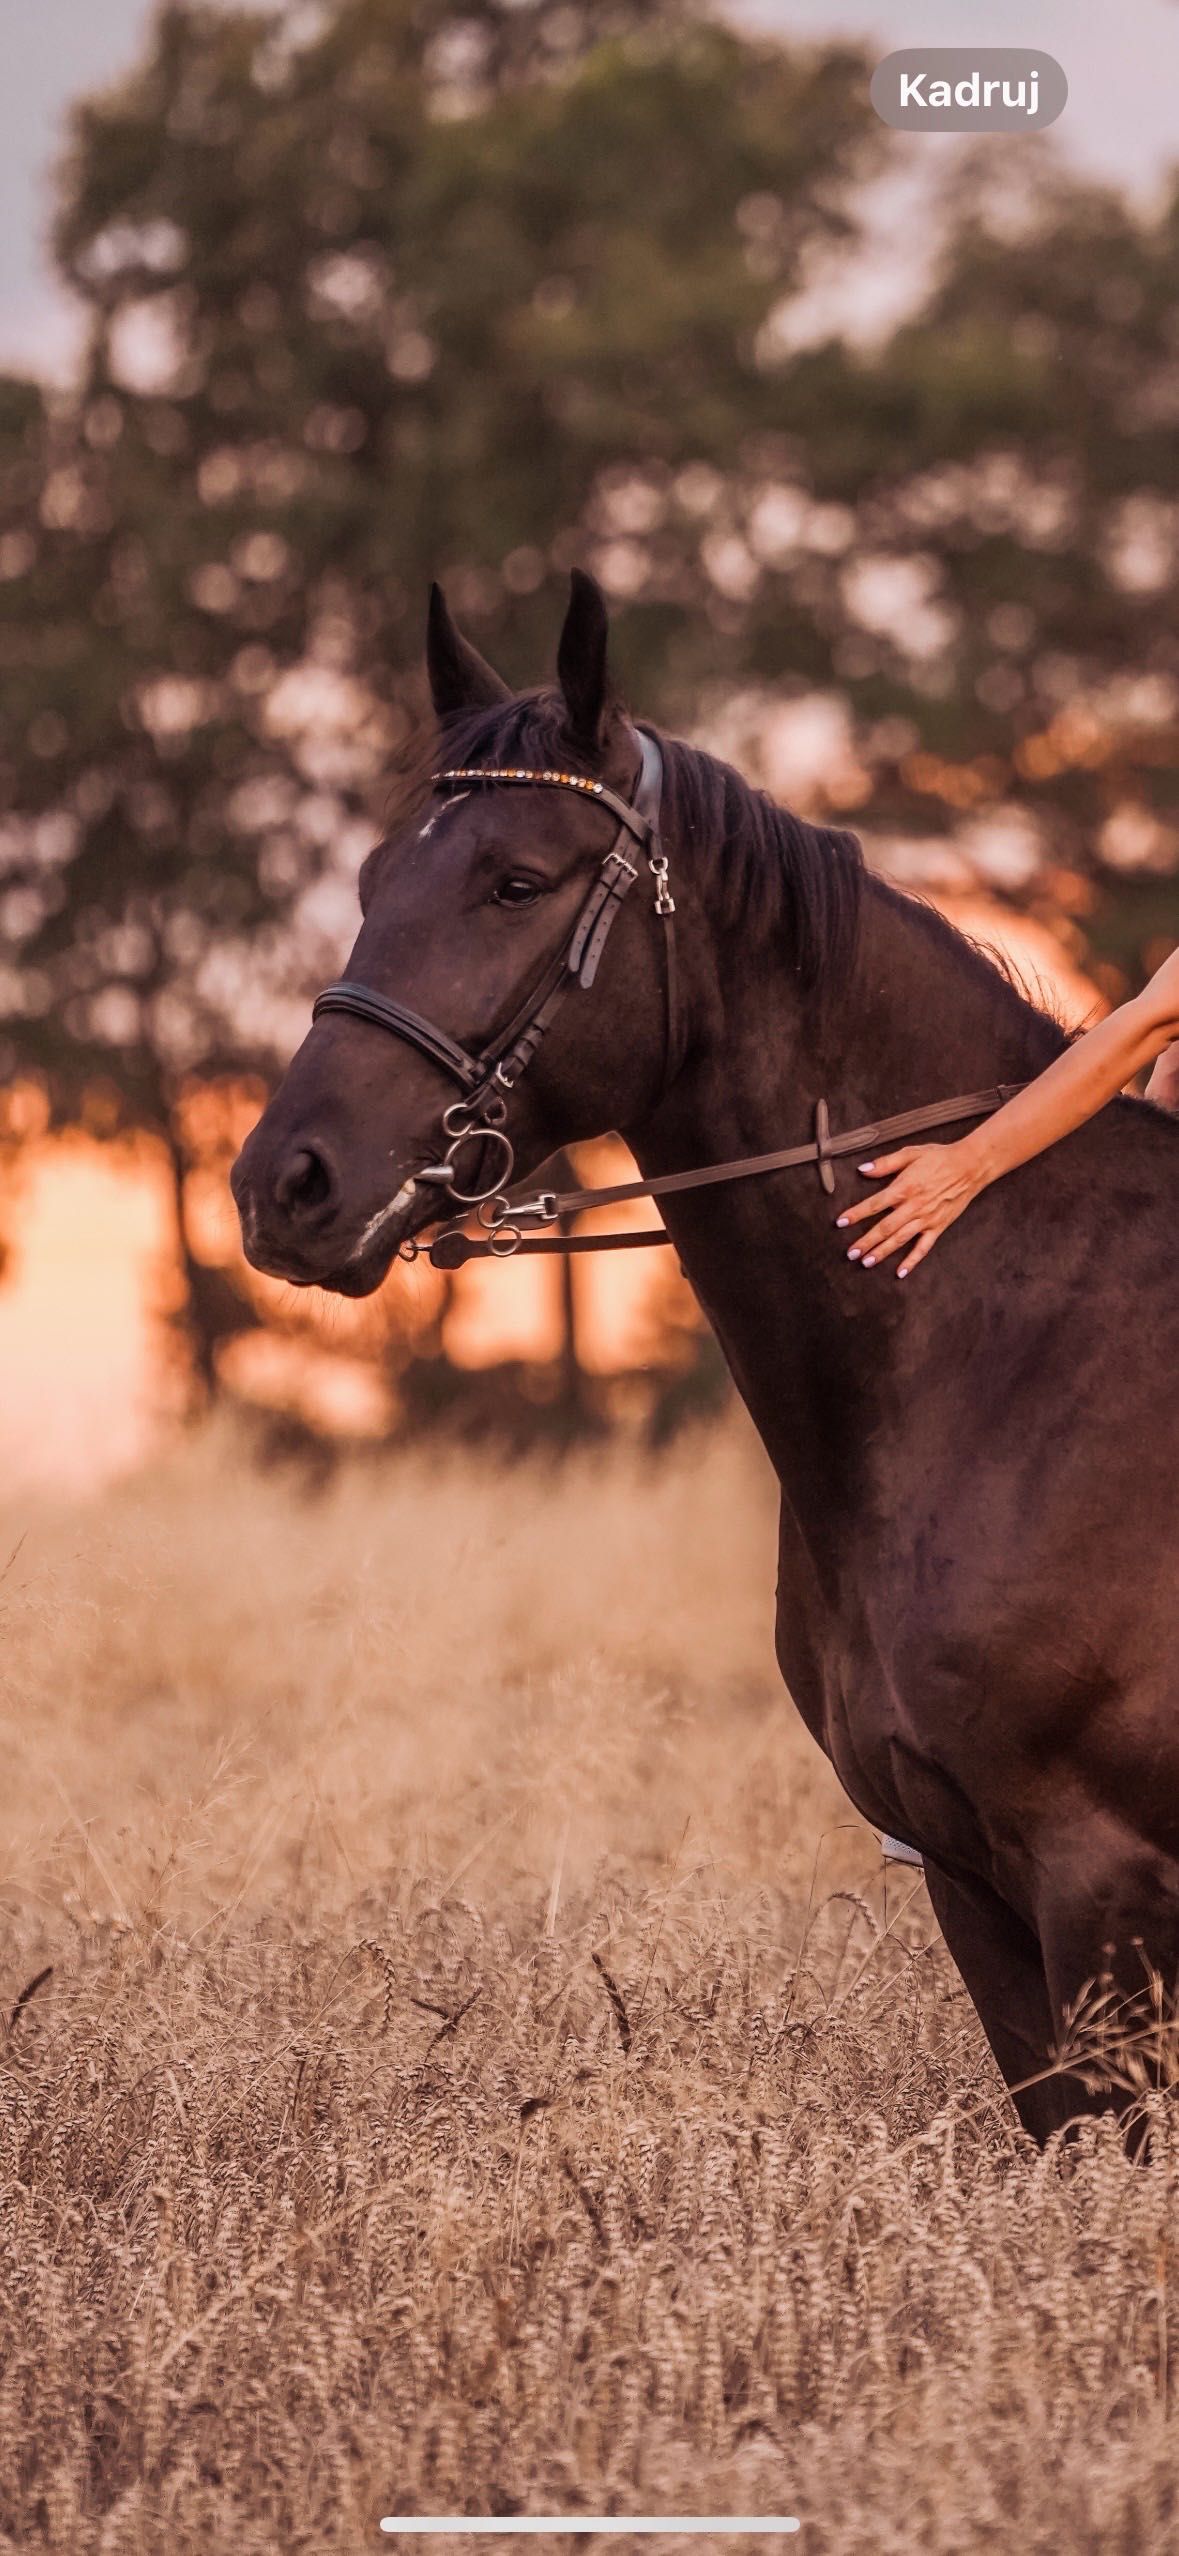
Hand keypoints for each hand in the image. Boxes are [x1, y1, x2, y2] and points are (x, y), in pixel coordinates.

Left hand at [834, 1140, 985, 1277]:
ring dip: (883, 1252)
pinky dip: (912, 1261)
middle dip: (866, 1241)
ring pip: (900, 1239)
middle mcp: (913, 1206)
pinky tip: (900, 1272)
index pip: (875, 1204)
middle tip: (850, 1254)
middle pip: (885, 1227)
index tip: (840, 1222)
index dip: (856, 1214)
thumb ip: (885, 1163)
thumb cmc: (939, 1157)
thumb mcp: (911, 1153)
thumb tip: (862, 1169)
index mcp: (904, 1188)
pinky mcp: (938, 1227)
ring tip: (867, 1263)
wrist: (970, 1166)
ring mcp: (926, 1219)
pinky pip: (923, 1247)